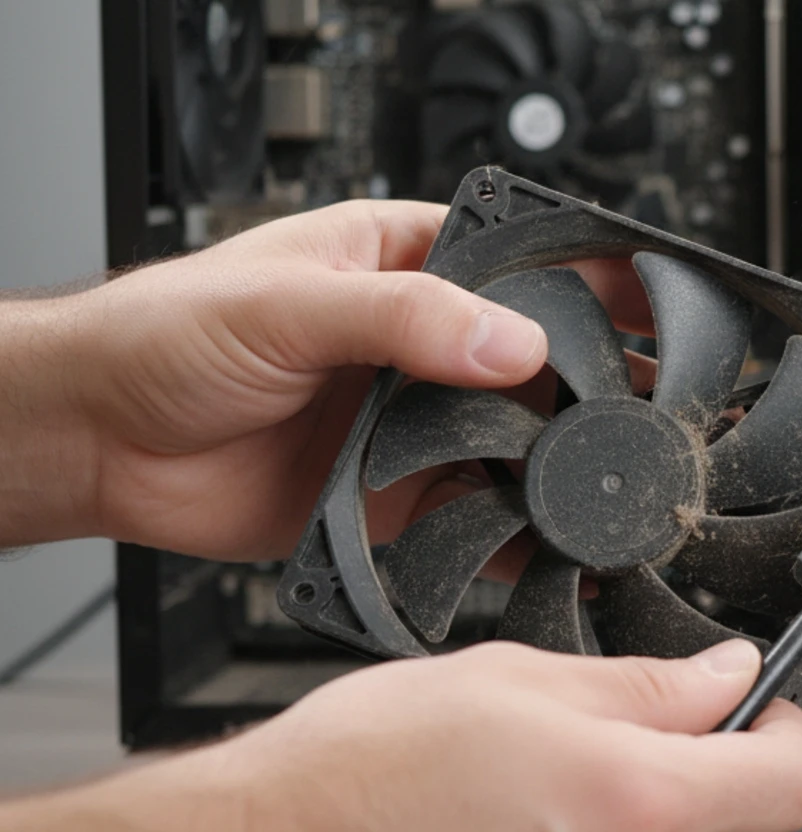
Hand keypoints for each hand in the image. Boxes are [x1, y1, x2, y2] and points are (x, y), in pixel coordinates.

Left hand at [0, 199, 650, 557]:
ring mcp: (416, 425)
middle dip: (598, 392)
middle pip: (543, 364)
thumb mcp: (287, 304)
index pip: (527, 263)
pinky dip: (519, 539)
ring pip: (519, 446)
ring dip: (564, 471)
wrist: (96, 445)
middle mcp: (424, 346)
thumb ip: (404, 318)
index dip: (597, 286)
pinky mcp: (399, 500)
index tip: (656, 315)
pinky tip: (555, 549)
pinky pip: (477, 521)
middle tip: (652, 419)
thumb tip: (510, 342)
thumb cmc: (163, 338)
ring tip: (617, 489)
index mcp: (406, 262)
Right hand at [0, 639, 801, 831]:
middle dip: (737, 795)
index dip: (785, 731)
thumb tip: (725, 676)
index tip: (763, 710)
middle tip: (678, 750)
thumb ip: (645, 685)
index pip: (791, 780)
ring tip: (588, 805)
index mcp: (637, 801)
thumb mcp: (513, 679)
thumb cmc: (356, 772)